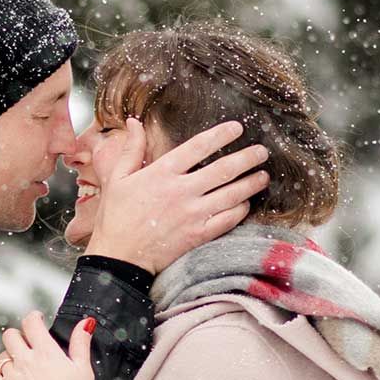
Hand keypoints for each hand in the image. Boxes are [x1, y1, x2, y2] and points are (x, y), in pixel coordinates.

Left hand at [0, 308, 96, 379]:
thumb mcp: (83, 370)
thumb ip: (81, 344)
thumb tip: (85, 324)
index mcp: (46, 352)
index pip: (31, 323)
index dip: (33, 319)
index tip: (36, 321)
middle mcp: (25, 360)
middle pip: (12, 335)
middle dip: (19, 337)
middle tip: (26, 345)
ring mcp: (11, 375)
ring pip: (1, 354)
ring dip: (8, 355)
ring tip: (17, 364)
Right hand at [84, 120, 269, 272]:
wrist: (119, 257)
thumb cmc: (116, 217)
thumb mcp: (117, 178)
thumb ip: (131, 148)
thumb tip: (135, 122)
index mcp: (162, 173)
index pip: (198, 146)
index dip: (221, 135)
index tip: (237, 128)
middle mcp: (181, 191)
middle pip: (224, 169)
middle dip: (248, 158)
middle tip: (262, 152)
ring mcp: (192, 214)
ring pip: (232, 194)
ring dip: (252, 183)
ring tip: (263, 175)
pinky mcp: (198, 235)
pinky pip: (228, 219)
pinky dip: (241, 210)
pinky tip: (247, 203)